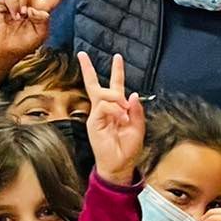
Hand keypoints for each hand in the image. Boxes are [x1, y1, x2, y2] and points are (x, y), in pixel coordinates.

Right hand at [79, 51, 145, 183]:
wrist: (119, 165)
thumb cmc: (128, 148)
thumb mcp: (138, 127)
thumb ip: (137, 111)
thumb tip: (133, 94)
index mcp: (117, 109)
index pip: (115, 86)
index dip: (117, 71)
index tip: (117, 57)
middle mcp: (104, 110)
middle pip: (96, 85)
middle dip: (88, 69)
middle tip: (82, 55)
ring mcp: (97, 115)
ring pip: (103, 94)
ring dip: (117, 99)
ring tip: (125, 113)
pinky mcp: (93, 122)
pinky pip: (103, 107)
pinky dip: (114, 110)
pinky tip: (121, 118)